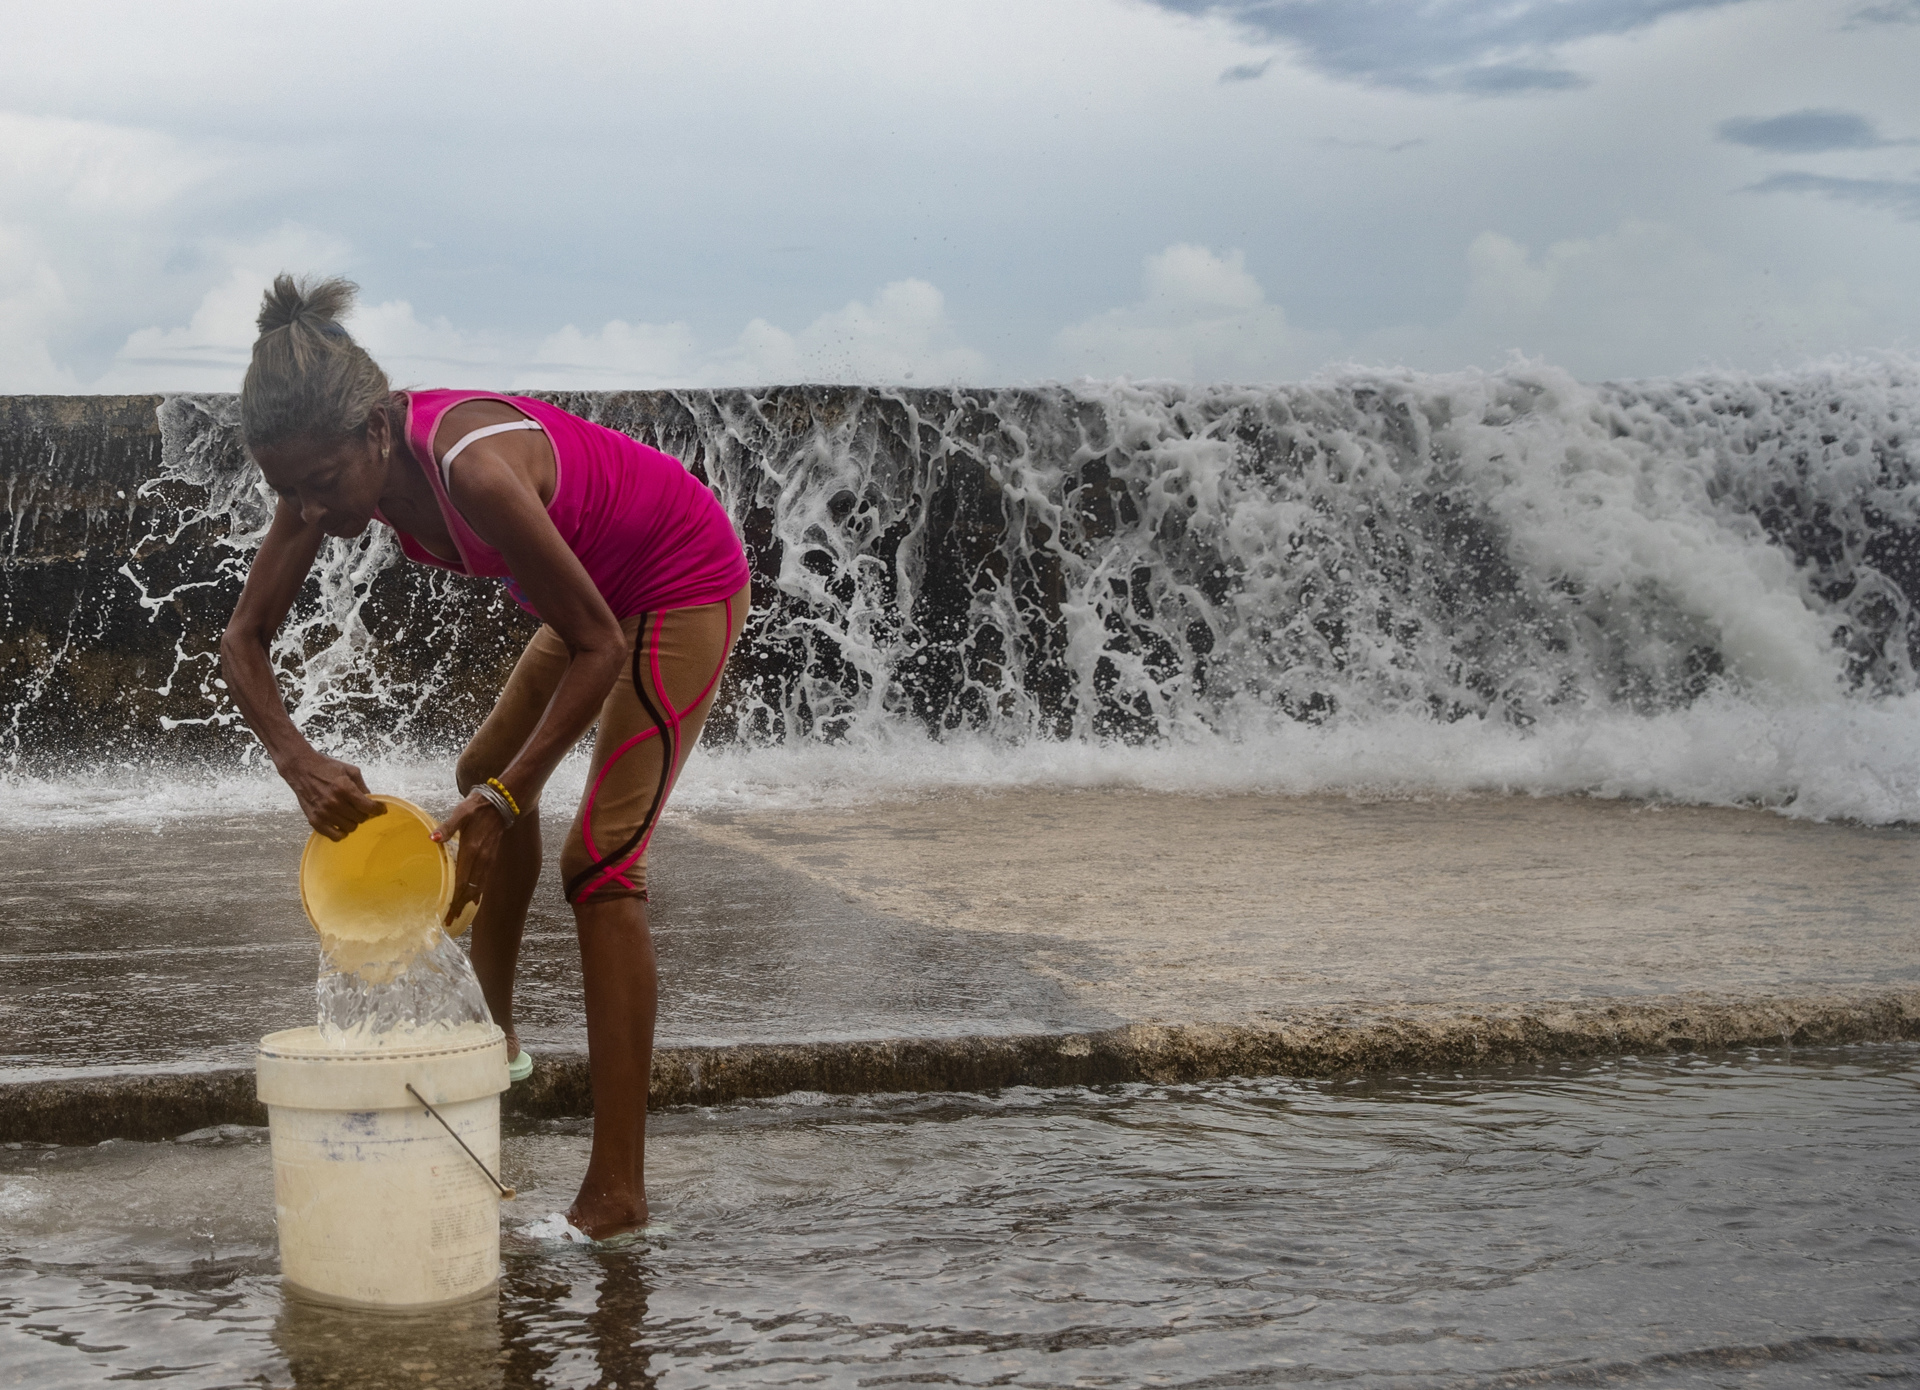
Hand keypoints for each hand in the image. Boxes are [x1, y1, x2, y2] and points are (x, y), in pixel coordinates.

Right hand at [284, 752, 385, 840]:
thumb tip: (372, 800)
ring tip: (349, 814)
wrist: (300, 768)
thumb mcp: (350, 770)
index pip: (368, 807)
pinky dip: (341, 832)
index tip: (381, 809)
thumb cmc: (326, 767)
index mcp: (345, 788)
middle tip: (360, 808)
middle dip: (364, 814)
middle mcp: (334, 803)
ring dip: (353, 822)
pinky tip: (340, 824)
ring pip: (350, 828)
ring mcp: (323, 813)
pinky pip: (334, 836)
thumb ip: (362, 786)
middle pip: (361, 819)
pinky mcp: (314, 820)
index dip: (378, 809)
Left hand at [434, 792, 504, 926]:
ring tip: (460, 914)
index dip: (454, 900)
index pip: (461, 882)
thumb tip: (433, 839)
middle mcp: (481, 859)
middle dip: (460, 906)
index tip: (447, 914)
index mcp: (471, 850)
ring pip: (479, 887)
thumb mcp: (461, 813)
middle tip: (450, 921)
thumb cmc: (477, 807)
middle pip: (470, 889)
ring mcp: (488, 859)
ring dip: (468, 901)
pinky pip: (484, 880)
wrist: (502, 802)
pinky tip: (475, 898)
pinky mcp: (491, 857)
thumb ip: (447, 827)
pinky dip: (478, 892)